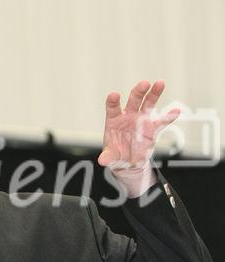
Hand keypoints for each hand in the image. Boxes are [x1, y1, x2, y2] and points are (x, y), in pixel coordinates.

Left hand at [98, 80, 179, 195]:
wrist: (128, 161)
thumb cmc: (116, 154)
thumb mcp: (110, 156)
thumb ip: (107, 156)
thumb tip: (103, 161)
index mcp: (114, 119)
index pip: (113, 107)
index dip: (113, 100)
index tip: (114, 95)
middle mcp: (128, 116)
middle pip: (133, 100)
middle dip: (138, 91)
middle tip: (144, 83)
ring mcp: (141, 120)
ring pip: (148, 104)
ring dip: (154, 94)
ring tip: (159, 83)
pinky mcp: (152, 128)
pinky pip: (162, 121)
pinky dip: (169, 116)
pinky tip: (175, 111)